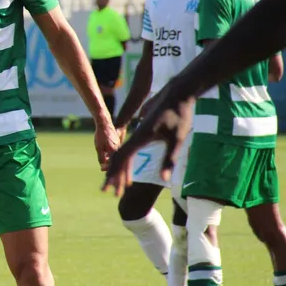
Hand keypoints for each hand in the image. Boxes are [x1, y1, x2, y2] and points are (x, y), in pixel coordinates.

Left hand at [93, 120, 119, 171]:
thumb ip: (101, 157)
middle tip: (101, 165)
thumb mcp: (99, 148)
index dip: (106, 167)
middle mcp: (118, 148)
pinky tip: (104, 149)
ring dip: (108, 157)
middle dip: (107, 163)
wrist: (104, 124)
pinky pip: (113, 149)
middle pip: (113, 159)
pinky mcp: (117, 141)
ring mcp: (118, 144)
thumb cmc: (101, 136)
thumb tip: (102, 167)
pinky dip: (109, 152)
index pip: (111, 163)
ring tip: (102, 157)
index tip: (101, 169)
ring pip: (113, 154)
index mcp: (114, 151)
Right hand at [102, 82, 194, 196]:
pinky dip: (125, 162)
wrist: (177, 94)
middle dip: (112, 175)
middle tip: (106, 191)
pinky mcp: (143, 132)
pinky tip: (127, 170)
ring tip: (118, 186)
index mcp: (141, 137)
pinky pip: (129, 149)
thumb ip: (169, 160)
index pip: (122, 158)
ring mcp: (138, 134)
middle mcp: (136, 136)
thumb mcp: (178, 140)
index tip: (107, 187)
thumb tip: (163, 179)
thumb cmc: (179, 115)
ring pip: (123, 154)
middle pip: (118, 157)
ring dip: (119, 170)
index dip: (114, 174)